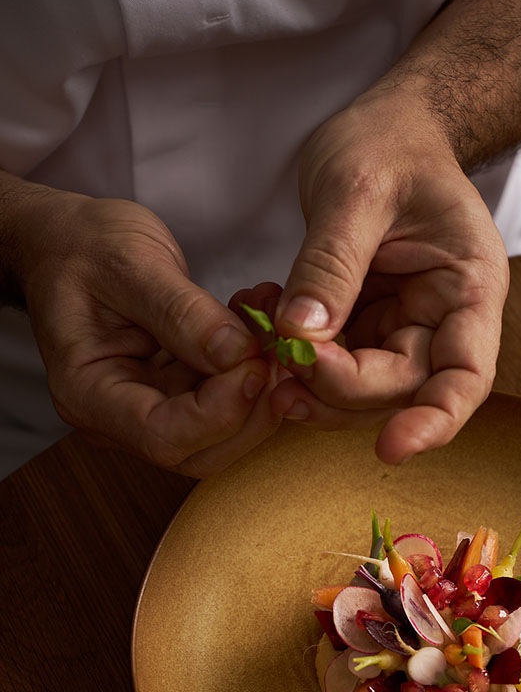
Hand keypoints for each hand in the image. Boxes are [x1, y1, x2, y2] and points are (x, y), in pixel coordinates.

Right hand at [16, 187, 278, 475]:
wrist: (69, 240)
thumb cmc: (84, 247)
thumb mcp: (130, 264)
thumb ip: (182, 313)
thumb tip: (238, 354)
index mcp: (88, 394)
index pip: (162, 436)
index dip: (219, 411)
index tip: (254, 362)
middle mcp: (118, 418)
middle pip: (200, 451)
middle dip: (251, 411)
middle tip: (280, 355)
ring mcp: (150, 409)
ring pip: (223, 434)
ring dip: (261, 390)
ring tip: (274, 332)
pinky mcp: (178, 394)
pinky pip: (226, 401)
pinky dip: (253, 370)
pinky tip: (263, 327)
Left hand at [267, 88, 509, 463]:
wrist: (387, 127)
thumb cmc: (390, 145)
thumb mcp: (356, 190)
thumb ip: (330, 265)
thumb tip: (302, 334)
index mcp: (469, 288)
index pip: (466, 376)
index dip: (436, 421)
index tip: (391, 449)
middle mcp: (443, 319)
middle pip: (402, 389)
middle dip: (341, 389)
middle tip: (284, 364)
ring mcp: (404, 327)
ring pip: (364, 389)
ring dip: (313, 388)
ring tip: (266, 360)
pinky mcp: (367, 328)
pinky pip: (335, 365)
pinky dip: (300, 361)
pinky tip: (266, 334)